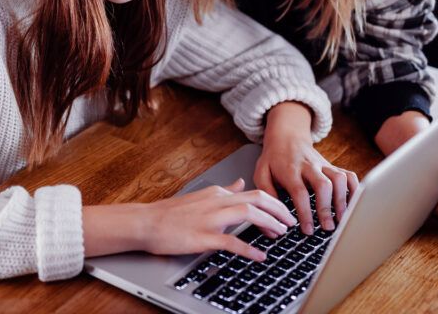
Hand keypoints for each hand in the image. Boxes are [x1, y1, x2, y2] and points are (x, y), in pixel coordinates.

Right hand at [140, 178, 295, 261]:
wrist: (146, 222)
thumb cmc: (170, 214)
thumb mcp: (202, 196)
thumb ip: (224, 190)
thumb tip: (240, 182)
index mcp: (218, 193)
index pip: (253, 193)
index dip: (273, 204)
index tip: (284, 215)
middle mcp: (217, 201)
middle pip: (257, 199)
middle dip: (279, 209)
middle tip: (291, 222)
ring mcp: (210, 218)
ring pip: (248, 214)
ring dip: (269, 223)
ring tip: (280, 234)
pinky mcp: (203, 237)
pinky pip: (231, 241)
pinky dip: (249, 249)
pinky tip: (259, 256)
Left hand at [254, 102, 357, 235]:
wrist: (287, 136)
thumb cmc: (273, 159)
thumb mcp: (261, 173)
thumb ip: (266, 193)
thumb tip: (274, 218)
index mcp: (290, 170)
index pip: (300, 192)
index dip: (305, 212)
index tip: (308, 229)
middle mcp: (309, 166)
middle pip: (323, 185)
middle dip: (326, 207)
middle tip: (328, 227)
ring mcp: (323, 165)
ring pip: (339, 179)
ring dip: (342, 200)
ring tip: (341, 220)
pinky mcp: (332, 166)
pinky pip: (349, 175)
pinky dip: (354, 190)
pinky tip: (352, 205)